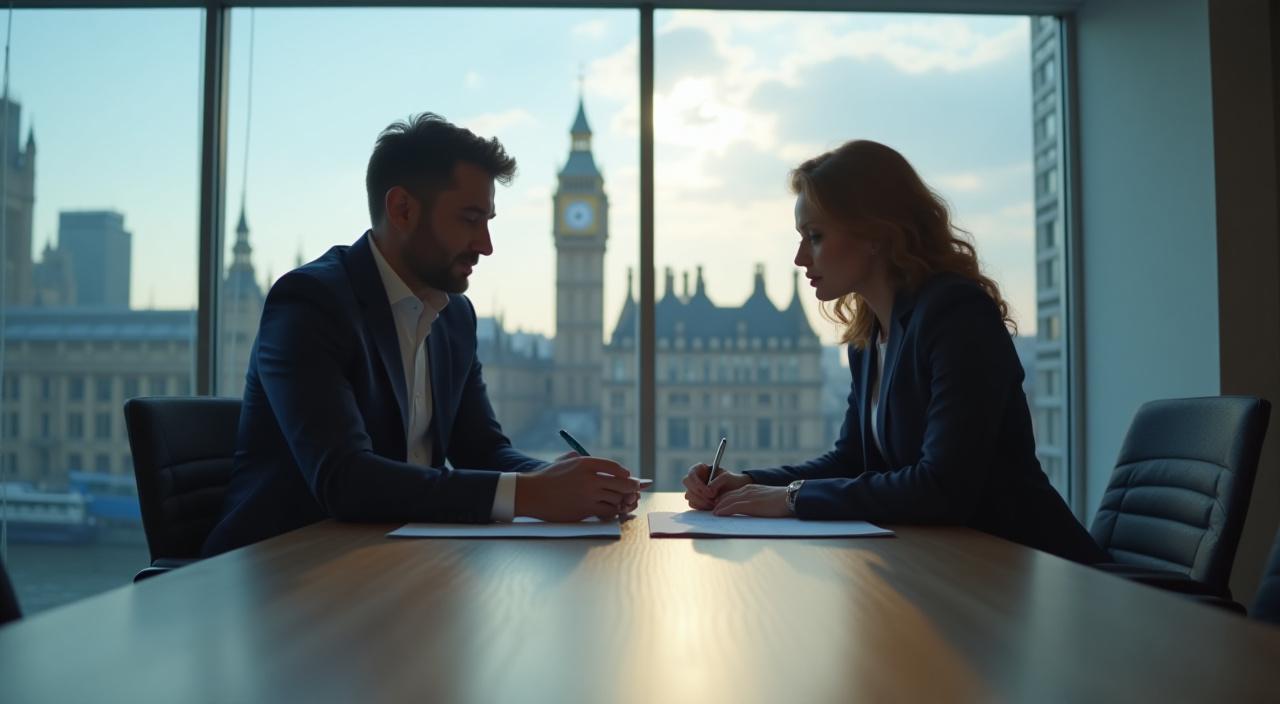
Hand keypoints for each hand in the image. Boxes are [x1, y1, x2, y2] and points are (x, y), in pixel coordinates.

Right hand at [515, 456, 641, 521]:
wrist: (531, 494)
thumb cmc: (548, 478)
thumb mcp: (565, 462)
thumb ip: (583, 460)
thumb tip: (606, 467)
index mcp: (585, 463)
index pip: (614, 467)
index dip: (625, 473)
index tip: (628, 476)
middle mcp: (589, 478)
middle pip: (621, 483)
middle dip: (631, 487)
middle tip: (634, 490)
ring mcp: (588, 495)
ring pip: (616, 499)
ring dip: (619, 500)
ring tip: (619, 500)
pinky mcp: (585, 510)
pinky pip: (607, 511)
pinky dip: (611, 511)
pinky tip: (609, 509)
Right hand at [682, 463, 751, 510]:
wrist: (735, 491)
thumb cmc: (731, 480)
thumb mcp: (727, 477)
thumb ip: (717, 481)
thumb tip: (709, 492)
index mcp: (699, 469)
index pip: (692, 474)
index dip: (698, 483)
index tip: (710, 493)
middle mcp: (694, 478)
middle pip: (687, 483)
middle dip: (699, 493)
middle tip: (712, 500)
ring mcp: (693, 489)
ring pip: (688, 495)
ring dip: (701, 501)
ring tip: (714, 504)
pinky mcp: (695, 500)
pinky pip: (692, 504)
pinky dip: (701, 506)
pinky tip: (711, 507)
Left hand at [712, 484, 791, 516]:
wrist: (791, 498)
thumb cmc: (782, 501)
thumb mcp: (766, 499)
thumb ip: (756, 502)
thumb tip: (751, 509)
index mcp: (751, 488)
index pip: (732, 493)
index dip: (723, 500)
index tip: (717, 506)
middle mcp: (747, 490)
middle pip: (726, 496)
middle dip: (717, 503)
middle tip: (711, 511)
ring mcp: (748, 496)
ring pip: (727, 500)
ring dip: (718, 507)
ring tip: (712, 513)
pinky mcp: (751, 504)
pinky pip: (732, 506)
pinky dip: (723, 510)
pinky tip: (718, 514)